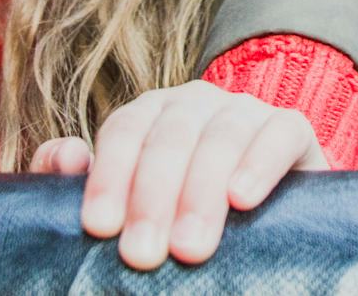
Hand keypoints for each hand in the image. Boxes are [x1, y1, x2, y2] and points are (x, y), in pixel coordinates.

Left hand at [29, 80, 325, 269]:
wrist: (266, 222)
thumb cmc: (181, 216)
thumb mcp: (132, 204)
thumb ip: (86, 182)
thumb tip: (65, 157)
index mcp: (151, 113)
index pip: (125, 132)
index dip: (109, 177)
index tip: (99, 228)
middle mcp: (197, 102)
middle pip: (170, 137)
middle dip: (153, 197)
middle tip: (142, 255)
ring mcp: (247, 110)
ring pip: (221, 136)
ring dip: (201, 192)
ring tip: (189, 248)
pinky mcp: (293, 128)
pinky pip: (279, 132)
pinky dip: (260, 162)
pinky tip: (242, 198)